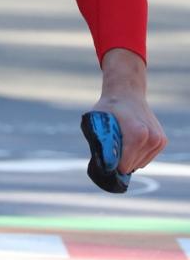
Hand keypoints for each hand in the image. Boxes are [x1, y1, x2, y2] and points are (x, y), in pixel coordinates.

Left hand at [91, 47, 166, 173]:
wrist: (127, 93)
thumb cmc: (109, 108)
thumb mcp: (96, 121)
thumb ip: (99, 143)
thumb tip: (103, 165)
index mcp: (137, 134)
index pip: (123, 165)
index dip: (111, 162)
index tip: (105, 153)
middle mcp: (152, 138)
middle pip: (131, 166)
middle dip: (120, 159)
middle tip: (113, 142)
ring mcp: (159, 140)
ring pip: (139, 164)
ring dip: (129, 157)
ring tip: (123, 139)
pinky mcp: (162, 141)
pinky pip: (145, 158)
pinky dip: (137, 154)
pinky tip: (131, 140)